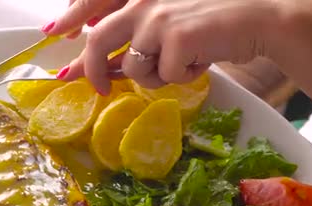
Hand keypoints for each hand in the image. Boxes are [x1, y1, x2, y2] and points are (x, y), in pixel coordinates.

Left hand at [56, 0, 280, 94]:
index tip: (53, 32)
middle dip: (91, 71)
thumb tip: (101, 66)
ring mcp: (159, 18)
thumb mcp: (167, 23)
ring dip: (154, 77)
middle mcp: (144, 0)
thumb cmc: (211, 25)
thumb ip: (134, 35)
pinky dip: (181, 78)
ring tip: (179, 64)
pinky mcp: (176, 38)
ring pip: (133, 68)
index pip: (94, 5)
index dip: (71, 18)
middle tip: (99, 90)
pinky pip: (163, 77)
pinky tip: (198, 63)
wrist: (257, 20)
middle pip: (99, 41)